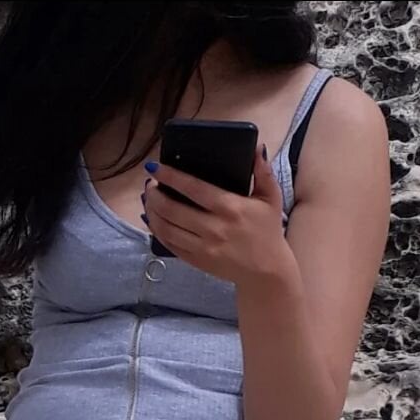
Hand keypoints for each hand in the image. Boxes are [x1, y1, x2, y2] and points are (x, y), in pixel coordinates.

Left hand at [143, 148, 293, 287]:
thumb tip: (256, 147)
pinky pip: (170, 245)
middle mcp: (214, 229)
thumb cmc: (268, 232)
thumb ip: (263, 172)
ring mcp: (204, 248)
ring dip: (152, 213)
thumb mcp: (271, 199)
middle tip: (150, 184)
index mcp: (231, 208)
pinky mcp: (198, 261)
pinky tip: (154, 220)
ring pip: (167, 229)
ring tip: (149, 200)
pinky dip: (157, 232)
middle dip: (155, 195)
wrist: (267, 272)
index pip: (193, 188)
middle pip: (173, 209)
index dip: (170, 176)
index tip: (155, 168)